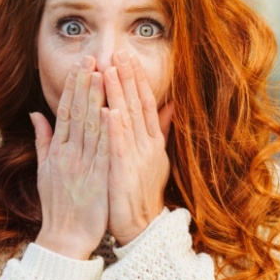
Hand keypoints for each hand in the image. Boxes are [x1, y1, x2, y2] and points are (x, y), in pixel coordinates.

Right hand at [30, 57, 108, 259]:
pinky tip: (110, 111)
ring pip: (89, 127)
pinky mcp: (96, 180)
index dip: (72, 87)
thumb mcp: (44, 171)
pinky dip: (106, 132)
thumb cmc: (57, 204)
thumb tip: (36, 114)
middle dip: (84, 84)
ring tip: (102, 74)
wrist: (63, 238)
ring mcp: (81, 166)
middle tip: (91, 57)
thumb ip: (42, 140)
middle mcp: (67, 154)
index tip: (80, 65)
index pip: (64, 112)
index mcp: (56, 151)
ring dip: (95, 99)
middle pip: (76, 113)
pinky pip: (101, 152)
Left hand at [104, 51, 173, 245]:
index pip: (145, 103)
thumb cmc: (142, 192)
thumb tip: (170, 104)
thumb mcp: (155, 158)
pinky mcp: (125, 173)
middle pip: (138, 105)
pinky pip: (119, 147)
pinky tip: (109, 111)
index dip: (137, 80)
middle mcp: (147, 146)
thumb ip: (160, 130)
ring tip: (109, 71)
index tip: (128, 57)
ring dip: (119, 95)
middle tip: (119, 52)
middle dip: (128, 78)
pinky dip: (116, 129)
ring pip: (128, 120)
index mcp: (151, 142)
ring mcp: (137, 159)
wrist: (142, 226)